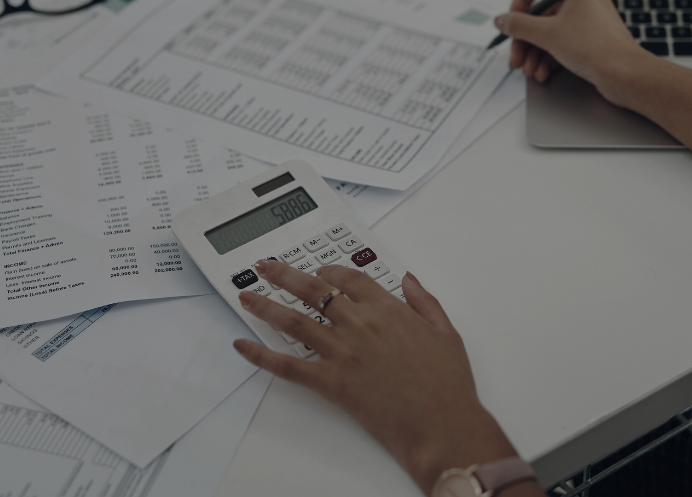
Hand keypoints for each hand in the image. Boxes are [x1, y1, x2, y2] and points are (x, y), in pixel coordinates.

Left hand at [234, 261, 520, 493]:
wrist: (441, 424)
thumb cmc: (447, 384)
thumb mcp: (445, 332)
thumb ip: (424, 301)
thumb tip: (408, 280)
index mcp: (388, 309)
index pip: (349, 279)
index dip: (330, 271)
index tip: (319, 270)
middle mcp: (361, 324)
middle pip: (313, 290)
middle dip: (284, 275)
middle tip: (265, 268)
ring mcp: (343, 352)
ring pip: (294, 320)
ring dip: (265, 305)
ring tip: (246, 296)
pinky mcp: (331, 382)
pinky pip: (288, 366)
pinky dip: (261, 356)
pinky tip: (244, 347)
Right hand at [496, 0, 655, 107]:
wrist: (626, 75)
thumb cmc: (598, 49)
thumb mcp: (548, 35)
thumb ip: (519, 26)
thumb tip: (502, 20)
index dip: (520, 0)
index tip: (512, 20)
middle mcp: (582, 1)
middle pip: (540, 13)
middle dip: (525, 38)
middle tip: (516, 56)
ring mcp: (587, 21)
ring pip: (550, 32)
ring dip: (535, 52)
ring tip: (529, 70)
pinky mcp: (589, 40)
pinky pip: (562, 43)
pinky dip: (549, 57)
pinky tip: (543, 72)